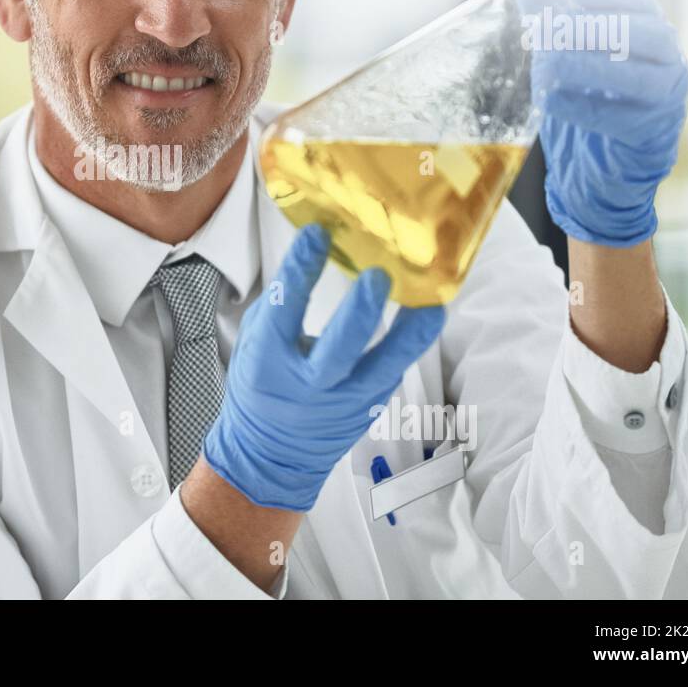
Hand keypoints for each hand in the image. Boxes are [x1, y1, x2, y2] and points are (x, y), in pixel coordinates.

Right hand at [202, 225, 445, 511]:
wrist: (273, 453)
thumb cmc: (260, 385)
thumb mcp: (255, 342)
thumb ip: (281, 304)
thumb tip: (315, 254)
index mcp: (269, 361)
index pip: (284, 309)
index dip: (300, 269)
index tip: (316, 234)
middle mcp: (310, 384)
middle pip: (339, 348)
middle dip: (360, 312)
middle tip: (377, 277)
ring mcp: (346, 399)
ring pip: (385, 366)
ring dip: (410, 332)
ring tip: (431, 302)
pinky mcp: (372, 404)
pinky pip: (396, 368)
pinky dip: (412, 340)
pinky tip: (429, 312)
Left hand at [509, 0, 687, 245]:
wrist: (603, 156)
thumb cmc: (589, 86)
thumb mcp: (568, 40)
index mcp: (650, 27)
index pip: (638, 1)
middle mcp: (667, 58)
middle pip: (637, 35)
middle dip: (587, 32)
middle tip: (543, 34)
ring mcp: (664, 97)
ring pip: (632, 76)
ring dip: (581, 69)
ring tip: (542, 68)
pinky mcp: (648, 132)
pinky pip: (617, 118)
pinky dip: (580, 108)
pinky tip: (550, 102)